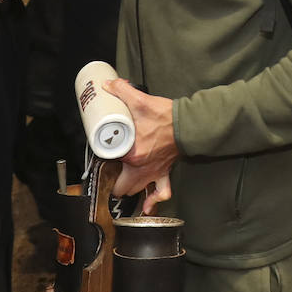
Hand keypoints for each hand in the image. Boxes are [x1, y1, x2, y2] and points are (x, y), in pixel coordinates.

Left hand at [107, 78, 177, 214]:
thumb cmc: (167, 116)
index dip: (104, 160)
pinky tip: (148, 207)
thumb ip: (122, 91)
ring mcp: (154, 173)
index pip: (110, 164)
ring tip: (121, 186)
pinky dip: (154, 201)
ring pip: (137, 190)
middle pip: (121, 184)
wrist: (190, 123)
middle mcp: (142, 168)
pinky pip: (161, 193)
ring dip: (129, 190)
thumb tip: (107, 85)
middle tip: (109, 171)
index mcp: (132, 154)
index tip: (102, 153)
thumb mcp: (141, 101)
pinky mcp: (165, 172)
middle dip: (113, 181)